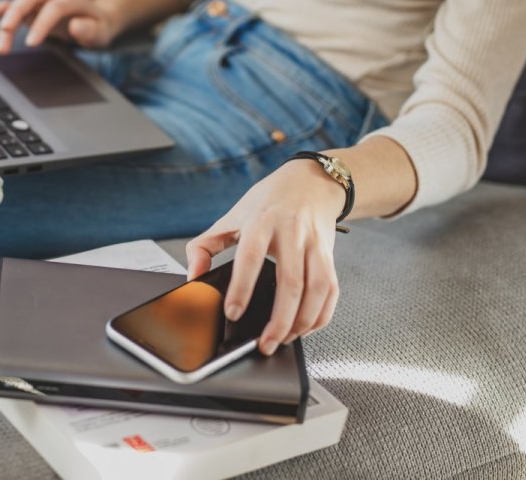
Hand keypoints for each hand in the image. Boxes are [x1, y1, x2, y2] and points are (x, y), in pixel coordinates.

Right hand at [0, 0, 120, 53]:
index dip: (42, 23)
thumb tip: (76, 25)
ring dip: (3, 16)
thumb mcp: (102, 31)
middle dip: (16, 12)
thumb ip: (90, 29)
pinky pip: (10, 5)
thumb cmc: (97, 26)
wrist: (95, 20)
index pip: (54, 7)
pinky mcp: (30, 6)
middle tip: (5, 31)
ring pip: (18, 1)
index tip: (31, 43)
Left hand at [185, 159, 345, 354]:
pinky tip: (305, 327)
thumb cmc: (269, 201)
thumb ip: (205, 246)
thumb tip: (193, 277)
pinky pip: (332, 291)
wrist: (310, 182)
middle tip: (265, 343)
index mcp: (262, 222)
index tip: (233, 313)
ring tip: (284, 339)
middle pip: (291, 282)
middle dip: (279, 320)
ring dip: (302, 321)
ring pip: (316, 289)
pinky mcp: (330, 255)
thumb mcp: (232, 216)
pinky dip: (321, 314)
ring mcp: (314, 244)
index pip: (251, 257)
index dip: (242, 287)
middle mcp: (292, 233)